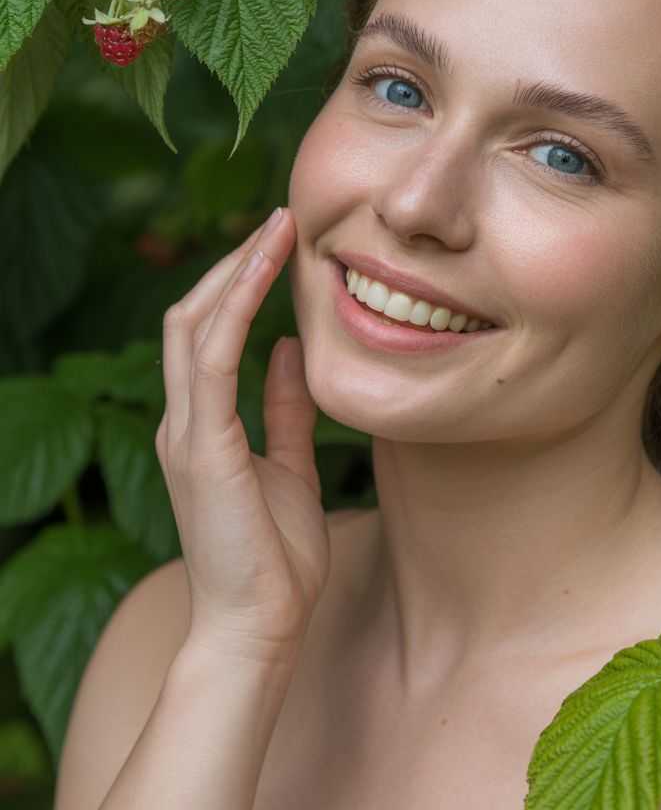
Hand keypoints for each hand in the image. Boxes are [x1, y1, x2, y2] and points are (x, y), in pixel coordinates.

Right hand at [156, 206, 328, 663]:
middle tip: (280, 220)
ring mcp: (187, 431)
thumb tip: (293, 351)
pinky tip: (266, 270)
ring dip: (236, 271)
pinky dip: (237, 307)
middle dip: (235, 264)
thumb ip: (285, 408)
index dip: (238, 285)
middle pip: (194, 316)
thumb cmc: (275, 555)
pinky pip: (214, 358)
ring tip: (277, 227)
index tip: (279, 246)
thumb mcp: (288, 463)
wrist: (261, 624)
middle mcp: (183, 420)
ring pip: (196, 325)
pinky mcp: (203, 444)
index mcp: (202, 425)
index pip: (207, 334)